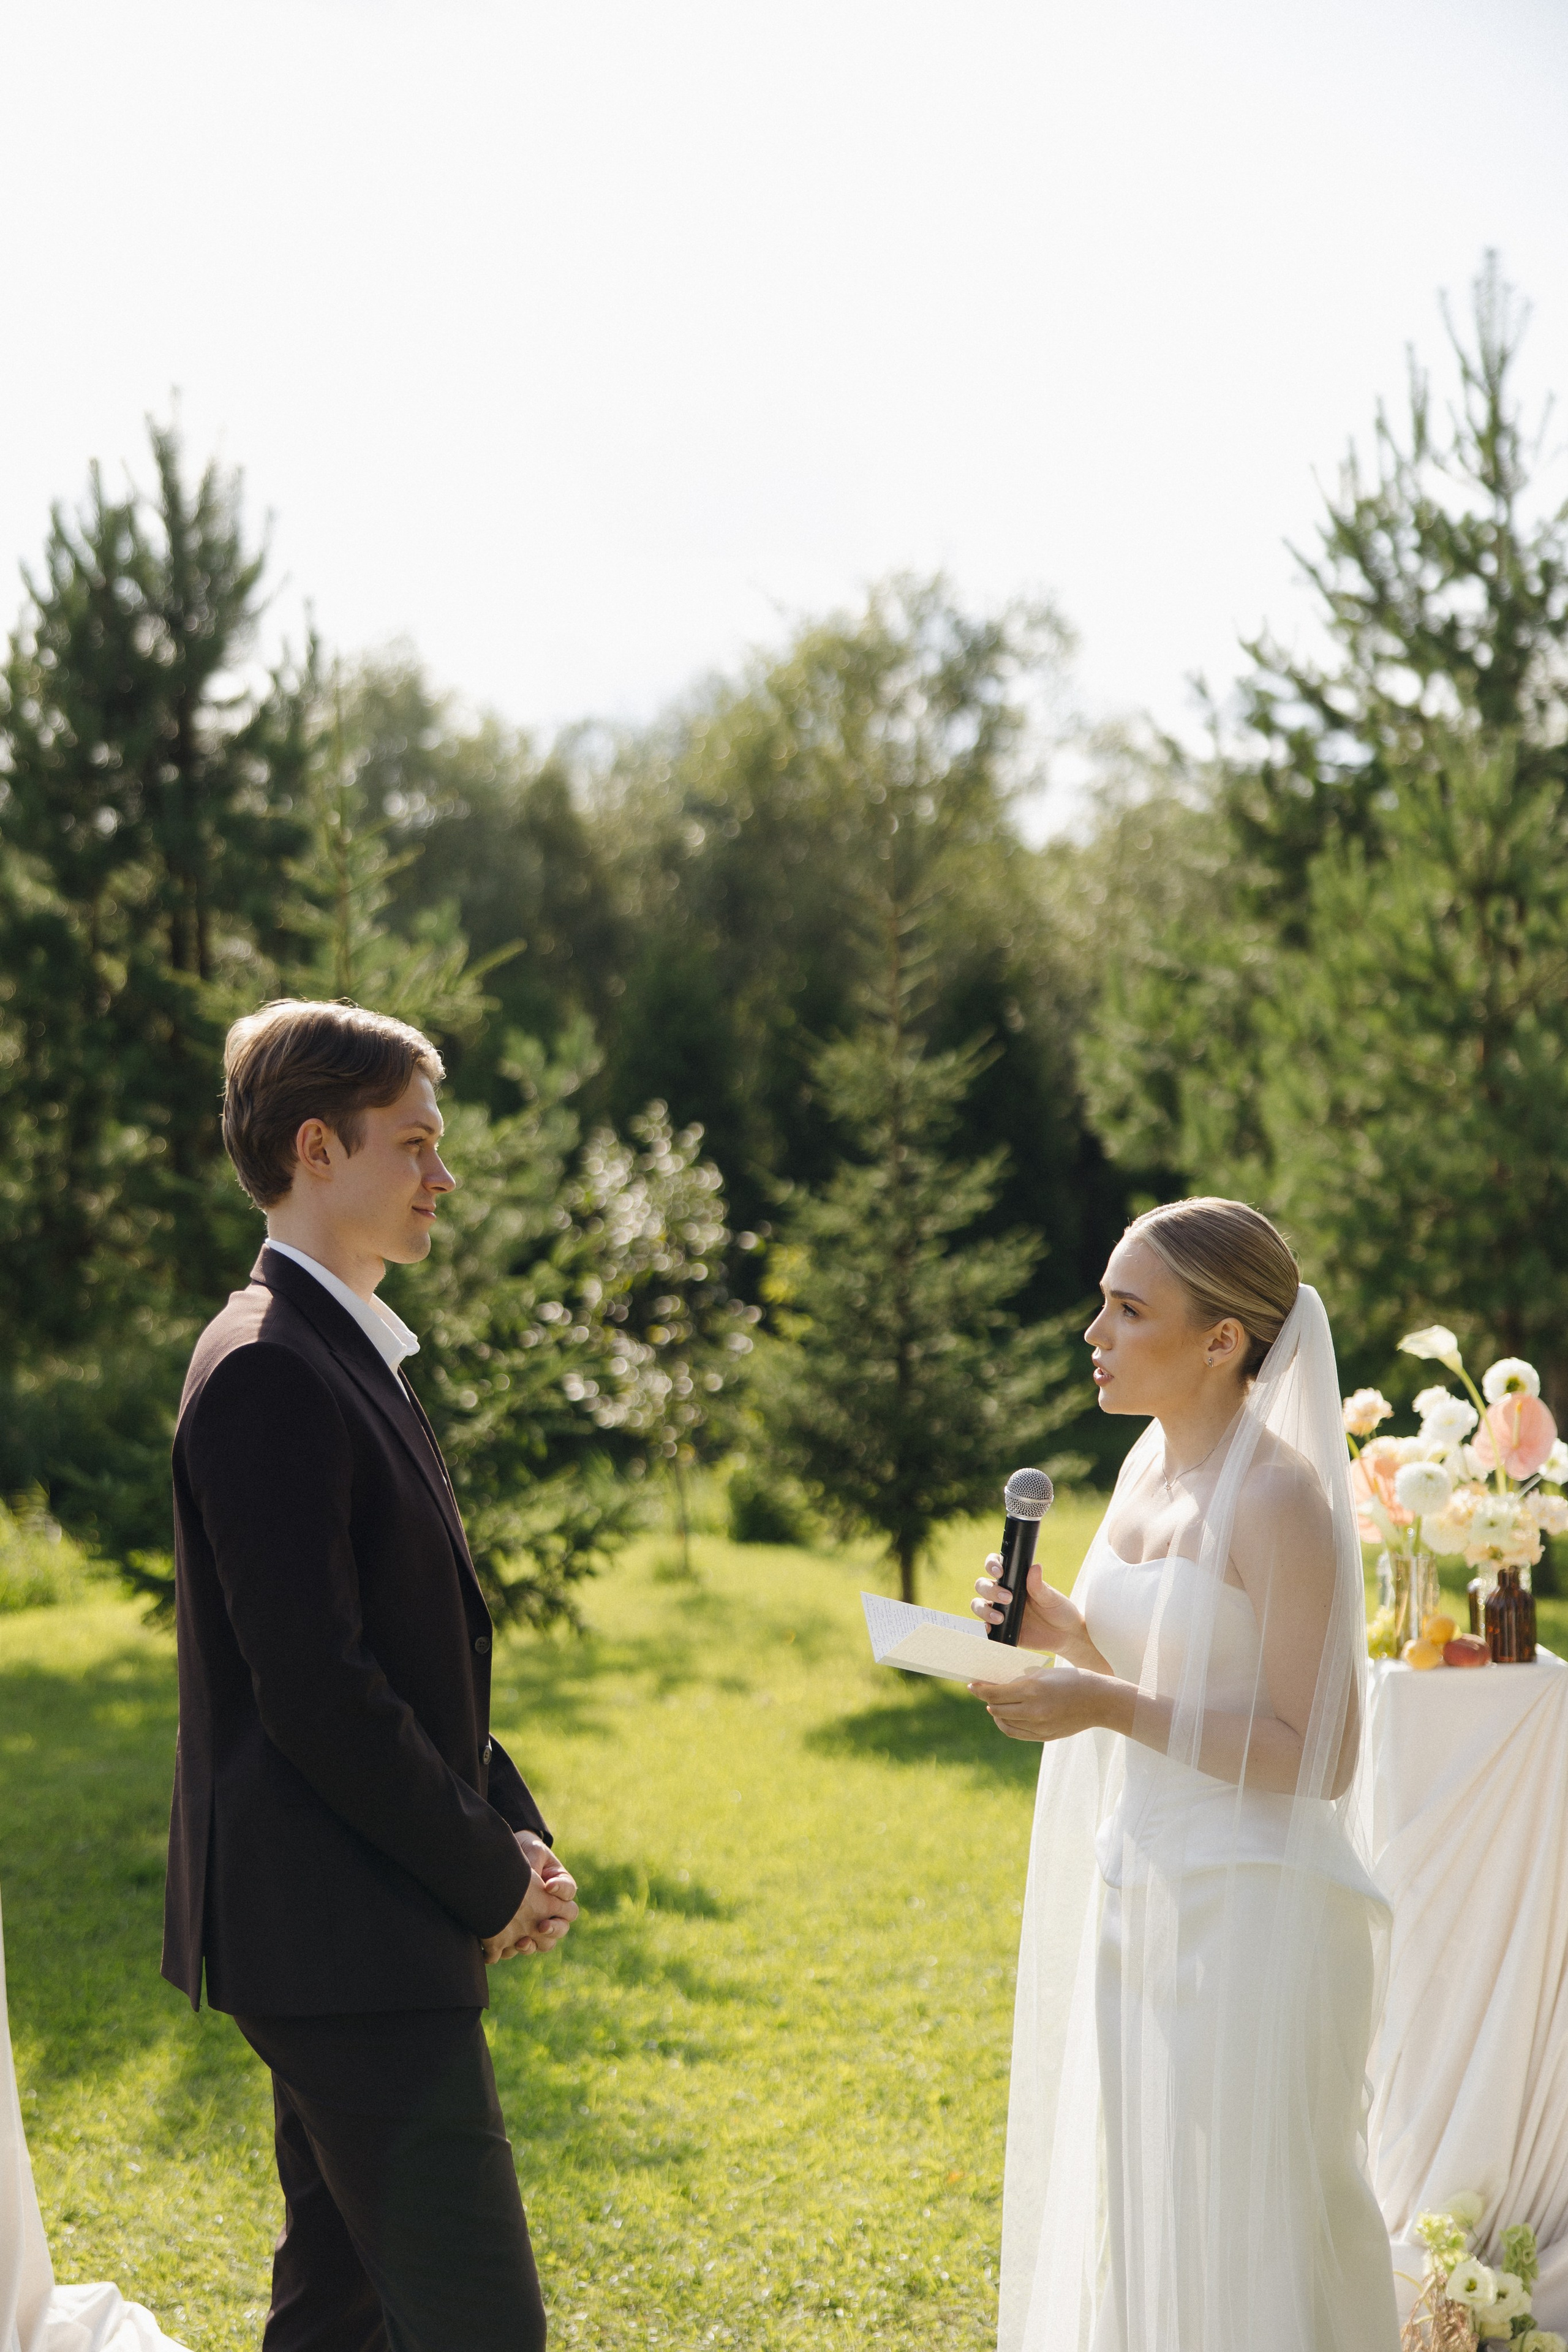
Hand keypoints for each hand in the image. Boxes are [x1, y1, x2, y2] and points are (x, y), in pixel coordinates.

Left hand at [482, 1838, 578, 1963]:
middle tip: (541, 1924)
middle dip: (554, 1927)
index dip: (561, 1890)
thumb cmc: (524, 1852)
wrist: (505, 1864)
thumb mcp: (532, 1852)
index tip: (547, 1886)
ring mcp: (538, 1923)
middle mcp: (553, 1908)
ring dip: (539, 1943)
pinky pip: (527, 1947)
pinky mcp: (521, 1932)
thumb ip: (537, 1863)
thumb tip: (535, 1878)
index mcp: (560, 1886)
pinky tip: (511, 1944)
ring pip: (548, 1942)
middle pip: (564, 1924)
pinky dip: (520, 1948)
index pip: (568, 1891)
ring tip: (524, 1940)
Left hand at [966, 1660, 1107, 1743]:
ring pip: (1005, 1724)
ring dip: (996, 1714)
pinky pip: (1018, 1734)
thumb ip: (1020, 1681)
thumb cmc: (1072, 1680)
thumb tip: (999, 1687)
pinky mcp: (1044, 1736)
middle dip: (986, 1701)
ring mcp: (1039, 1726)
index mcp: (1032, 1689)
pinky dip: (1008, 1725)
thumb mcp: (1044, 1673)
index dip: (980, 1690)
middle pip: (997, 1709)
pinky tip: (1006, 1717)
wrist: (1098, 1701)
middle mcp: (1033, 1710)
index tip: (972, 1685)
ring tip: (994, 1706)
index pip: (995, 1694)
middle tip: (981, 1693)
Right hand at [971, 1557, 1091, 1660]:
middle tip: (1008, 1598)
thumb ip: (1039, 1586)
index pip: (995, 1566)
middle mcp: (1003, 1593)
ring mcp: (1000, 1611)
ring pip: (979, 1605)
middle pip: (982, 1585)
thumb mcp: (1052, 1598)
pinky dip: (982, 1627)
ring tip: (1000, 1618)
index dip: (991, 1565)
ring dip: (984, 1609)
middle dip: (990, 1590)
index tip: (999, 1571)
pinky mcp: (1001, 1629)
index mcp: (1015, 1581)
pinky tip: (989, 1628)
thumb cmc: (1059, 1611)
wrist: (1065, 1635)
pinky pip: (984, 1627)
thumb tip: (1035, 1567)